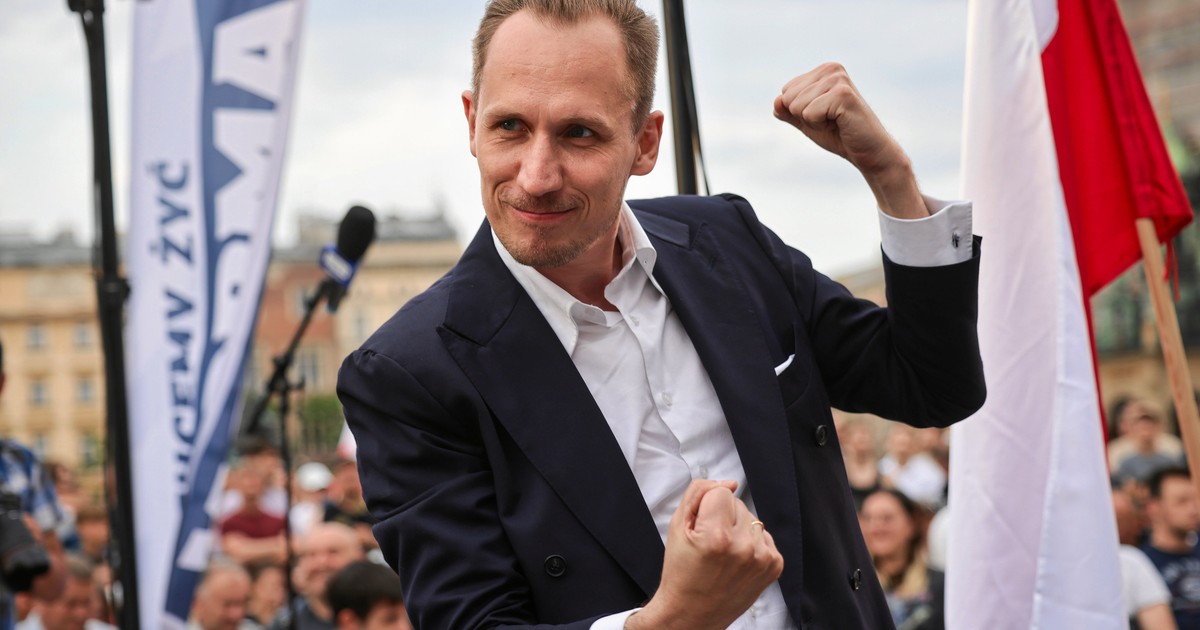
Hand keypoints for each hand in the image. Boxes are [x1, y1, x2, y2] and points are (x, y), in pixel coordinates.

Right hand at [626, 481, 783, 629]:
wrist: (692, 613)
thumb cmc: (681, 571)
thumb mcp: (677, 526)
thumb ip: (699, 493)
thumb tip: (730, 482)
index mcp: (717, 536)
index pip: (721, 492)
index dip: (706, 507)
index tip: (700, 528)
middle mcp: (743, 547)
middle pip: (738, 504)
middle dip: (723, 517)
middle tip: (710, 544)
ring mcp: (762, 558)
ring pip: (752, 519)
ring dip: (739, 530)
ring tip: (723, 554)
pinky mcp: (774, 566)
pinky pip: (764, 536)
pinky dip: (751, 543)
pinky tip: (737, 560)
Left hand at [773, 63, 926, 218]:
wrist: (867, 151)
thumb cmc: (838, 134)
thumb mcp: (806, 121)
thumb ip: (787, 111)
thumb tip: (776, 101)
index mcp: (823, 71)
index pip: (785, 92)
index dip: (800, 112)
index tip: (824, 115)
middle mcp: (831, 69)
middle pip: (789, 98)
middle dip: (805, 116)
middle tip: (830, 121)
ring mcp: (838, 80)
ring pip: (797, 106)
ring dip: (814, 122)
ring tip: (836, 121)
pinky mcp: (842, 94)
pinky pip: (809, 113)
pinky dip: (820, 125)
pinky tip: (840, 123)